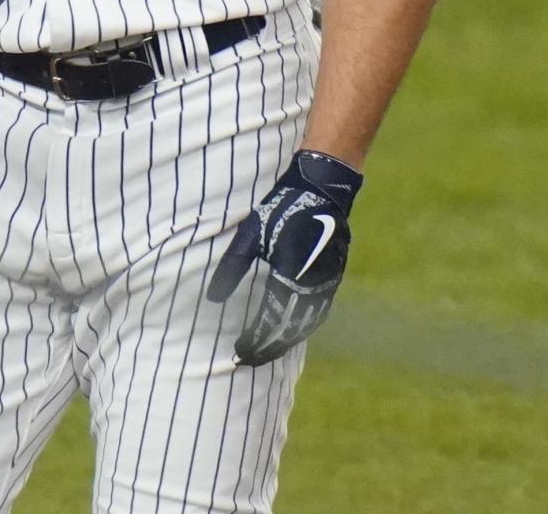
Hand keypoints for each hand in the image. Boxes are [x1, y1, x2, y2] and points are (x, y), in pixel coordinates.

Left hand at [206, 149, 361, 365]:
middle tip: (248, 358)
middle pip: (288, 331)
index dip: (254, 342)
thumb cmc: (281, 208)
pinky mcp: (334, 278)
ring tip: (266, 350)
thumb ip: (232, 267)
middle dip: (267, 348)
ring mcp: (326, 284)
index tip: (239, 353)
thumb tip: (213, 298)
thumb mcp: (251, 234)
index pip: (269, 323)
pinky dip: (302, 326)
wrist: (322, 190)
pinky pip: (318, 312)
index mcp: (287, 277)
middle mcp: (309, 287)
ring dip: (285, 341)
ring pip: (305, 325)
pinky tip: (291, 329)